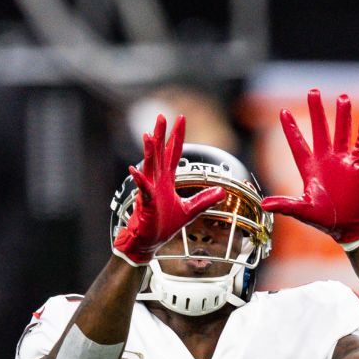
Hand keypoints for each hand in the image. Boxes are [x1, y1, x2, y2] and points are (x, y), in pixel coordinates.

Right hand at [113, 115, 225, 265]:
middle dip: (162, 135)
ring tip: (149, 135)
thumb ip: (204, 199)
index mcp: (167, 181)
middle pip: (160, 153)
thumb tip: (222, 191)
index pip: (173, 154)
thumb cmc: (163, 225)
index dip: (177, 137)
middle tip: (162, 116)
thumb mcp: (190, 211)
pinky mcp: (145, 203)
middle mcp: (157, 181)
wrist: (148, 242)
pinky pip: (143, 188)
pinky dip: (140, 179)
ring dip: (150, 151)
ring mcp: (150, 190)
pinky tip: (135, 169)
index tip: (181, 119)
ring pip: (150, 166)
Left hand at [262, 89, 358, 247]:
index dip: (291, 129)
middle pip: (319, 130)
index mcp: (309, 169)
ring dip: (342, 116)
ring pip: (341, 133)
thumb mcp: (303, 211)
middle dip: (316, 111)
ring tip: (343, 98)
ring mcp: (342, 162)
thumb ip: (285, 205)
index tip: (282, 111)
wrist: (349, 226)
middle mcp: (325, 161)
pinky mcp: (358, 166)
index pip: (297, 144)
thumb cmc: (326, 220)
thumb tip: (264, 204)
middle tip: (313, 91)